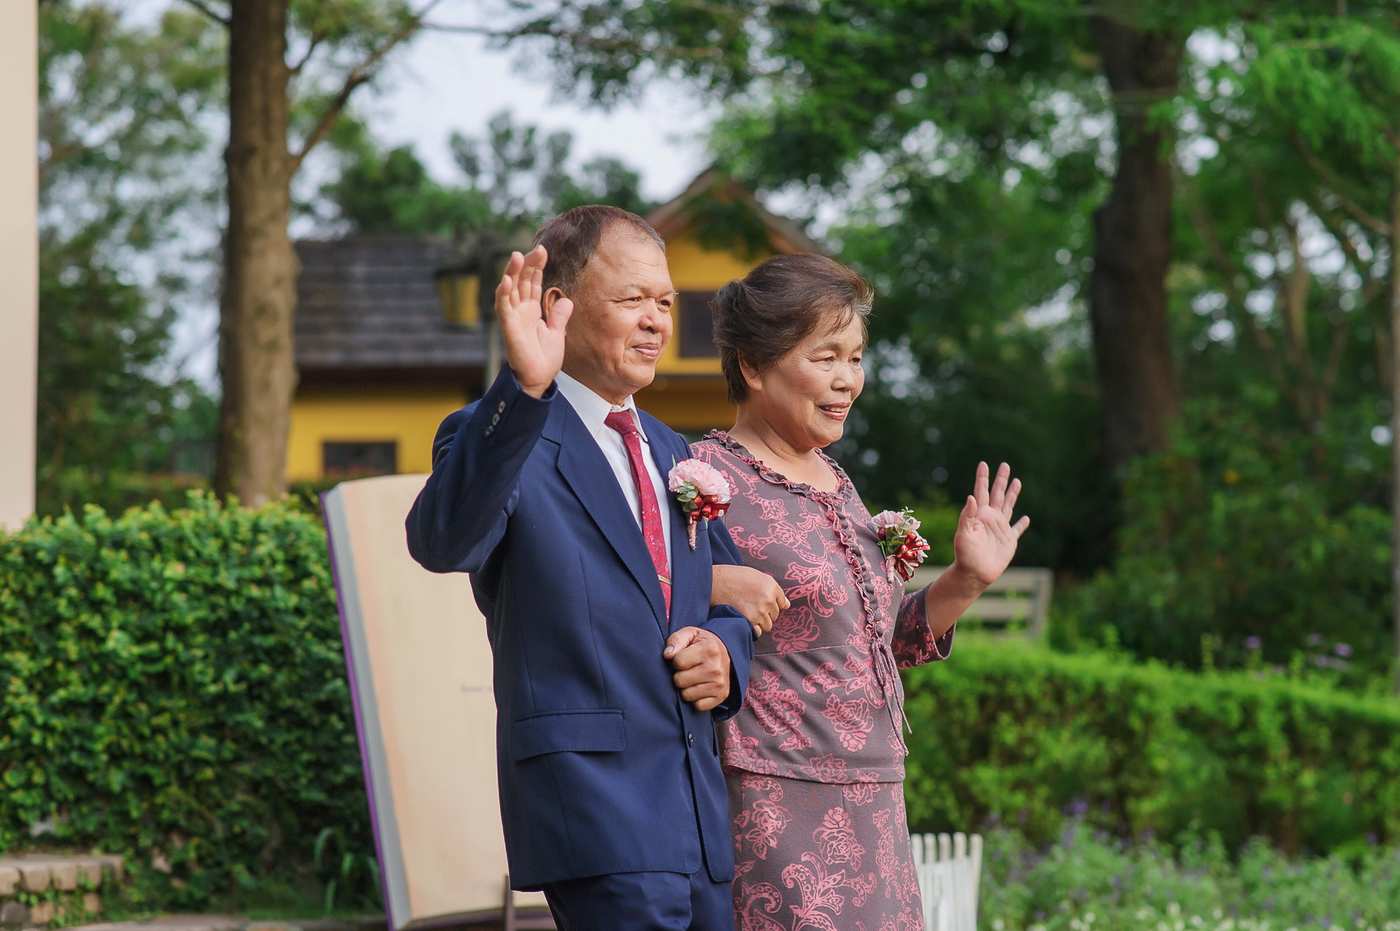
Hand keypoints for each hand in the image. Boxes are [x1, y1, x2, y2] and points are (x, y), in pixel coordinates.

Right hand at [495, 245, 571, 397]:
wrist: (538, 378)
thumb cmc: (543, 358)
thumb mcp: (556, 333)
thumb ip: (559, 316)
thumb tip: (566, 300)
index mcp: (531, 310)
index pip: (532, 282)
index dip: (536, 267)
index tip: (542, 251)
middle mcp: (520, 310)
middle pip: (521, 281)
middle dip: (528, 264)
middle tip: (537, 249)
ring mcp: (513, 317)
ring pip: (509, 289)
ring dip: (512, 272)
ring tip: (517, 256)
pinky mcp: (508, 327)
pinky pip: (503, 307)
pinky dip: (503, 293)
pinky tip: (506, 280)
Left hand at [663, 627, 731, 711]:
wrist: (724, 653)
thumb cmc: (701, 644)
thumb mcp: (690, 634)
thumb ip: (676, 640)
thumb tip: (667, 655)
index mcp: (709, 649)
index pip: (678, 662)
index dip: (676, 660)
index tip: (683, 657)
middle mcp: (716, 668)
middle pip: (679, 680)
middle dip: (679, 675)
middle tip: (688, 669)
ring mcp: (720, 684)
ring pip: (686, 695)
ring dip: (686, 688)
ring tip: (693, 678)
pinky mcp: (721, 697)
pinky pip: (697, 706)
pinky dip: (695, 699)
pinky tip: (699, 688)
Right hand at [711, 564, 788, 636]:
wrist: (714, 582)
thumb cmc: (733, 576)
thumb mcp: (756, 575)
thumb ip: (772, 589)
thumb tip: (786, 604)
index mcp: (771, 586)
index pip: (782, 603)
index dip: (772, 604)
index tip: (763, 603)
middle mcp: (768, 599)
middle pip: (775, 615)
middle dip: (766, 613)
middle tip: (752, 607)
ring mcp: (760, 611)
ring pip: (767, 625)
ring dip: (760, 622)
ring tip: (747, 613)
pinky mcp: (749, 621)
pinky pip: (758, 631)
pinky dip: (753, 629)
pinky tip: (745, 621)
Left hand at [952, 461, 1029, 587]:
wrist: (974, 574)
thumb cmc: (965, 555)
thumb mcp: (963, 533)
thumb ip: (967, 515)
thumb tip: (971, 496)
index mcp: (979, 515)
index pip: (981, 492)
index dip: (982, 478)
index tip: (983, 463)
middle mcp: (990, 518)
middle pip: (998, 494)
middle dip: (1001, 480)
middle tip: (1005, 464)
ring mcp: (1000, 529)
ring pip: (1009, 506)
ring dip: (1013, 494)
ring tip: (1017, 481)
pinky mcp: (1009, 541)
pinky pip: (1017, 530)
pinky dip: (1022, 524)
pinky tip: (1026, 518)